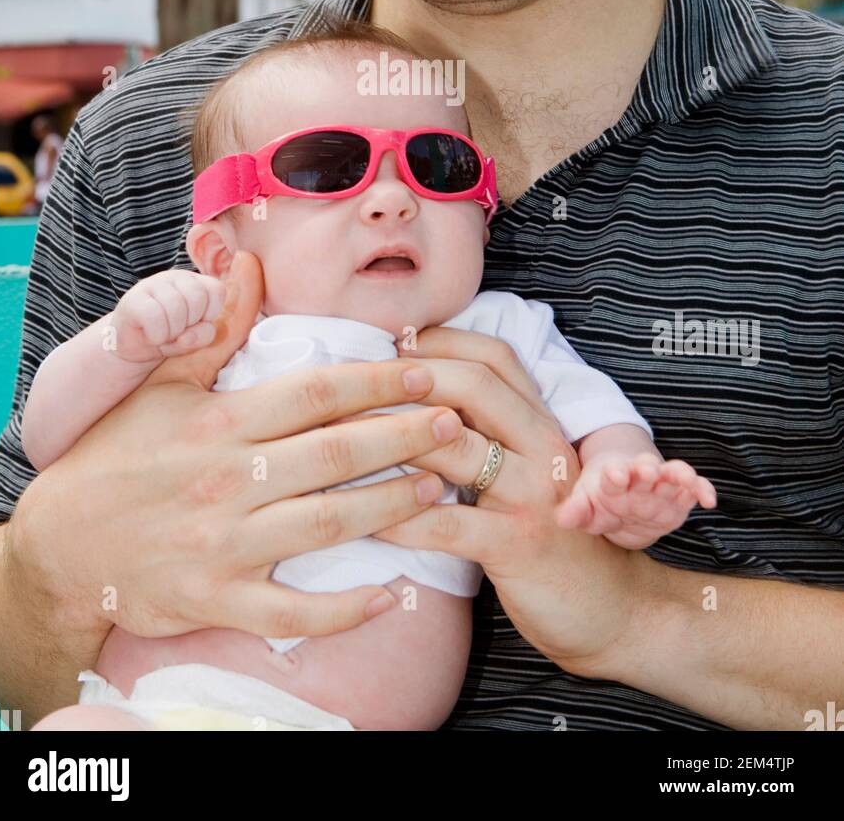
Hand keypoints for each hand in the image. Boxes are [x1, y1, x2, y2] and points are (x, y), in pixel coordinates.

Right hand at [7, 252, 462, 650]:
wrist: (59, 544)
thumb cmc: (114, 455)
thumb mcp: (158, 384)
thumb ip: (215, 330)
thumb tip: (250, 267)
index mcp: (219, 422)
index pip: (315, 392)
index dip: (377, 380)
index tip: (425, 370)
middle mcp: (228, 480)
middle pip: (336, 454)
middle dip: (404, 436)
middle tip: (454, 423)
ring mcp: (225, 544)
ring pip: (327, 525)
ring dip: (392, 507)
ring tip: (441, 487)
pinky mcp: (218, 600)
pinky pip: (291, 612)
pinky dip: (343, 610)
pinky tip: (389, 594)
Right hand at [109, 269, 228, 363]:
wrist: (134, 347)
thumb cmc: (169, 337)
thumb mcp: (194, 339)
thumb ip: (203, 336)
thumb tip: (186, 337)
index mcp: (194, 282)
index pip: (216, 290)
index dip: (210, 314)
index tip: (195, 324)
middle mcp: (174, 277)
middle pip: (197, 298)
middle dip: (190, 324)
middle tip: (177, 331)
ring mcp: (152, 284)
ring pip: (176, 307)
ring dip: (172, 332)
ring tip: (164, 335)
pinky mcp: (132, 299)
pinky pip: (154, 317)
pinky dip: (157, 336)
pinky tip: (152, 337)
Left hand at [369, 326, 645, 673]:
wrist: (609, 609)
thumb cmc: (550, 533)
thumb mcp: (528, 471)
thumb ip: (489, 431)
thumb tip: (415, 396)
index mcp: (543, 423)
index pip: (496, 357)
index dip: (443, 340)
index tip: (394, 341)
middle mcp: (543, 447)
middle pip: (476, 386)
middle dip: (409, 376)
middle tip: (354, 381)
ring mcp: (534, 495)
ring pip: (456, 447)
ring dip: (390, 439)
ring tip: (339, 439)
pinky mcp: (518, 545)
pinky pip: (447, 524)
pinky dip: (398, 517)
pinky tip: (362, 517)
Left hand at [554, 451, 716, 548]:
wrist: (624, 492)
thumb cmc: (601, 498)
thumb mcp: (586, 506)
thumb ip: (576, 512)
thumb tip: (562, 520)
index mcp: (613, 476)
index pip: (613, 474)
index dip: (614, 474)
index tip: (615, 474)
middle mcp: (639, 477)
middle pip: (645, 469)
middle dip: (647, 469)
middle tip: (647, 469)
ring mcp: (661, 485)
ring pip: (673, 474)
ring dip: (679, 474)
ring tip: (685, 478)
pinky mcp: (680, 497)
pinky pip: (694, 489)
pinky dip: (703, 490)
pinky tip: (709, 500)